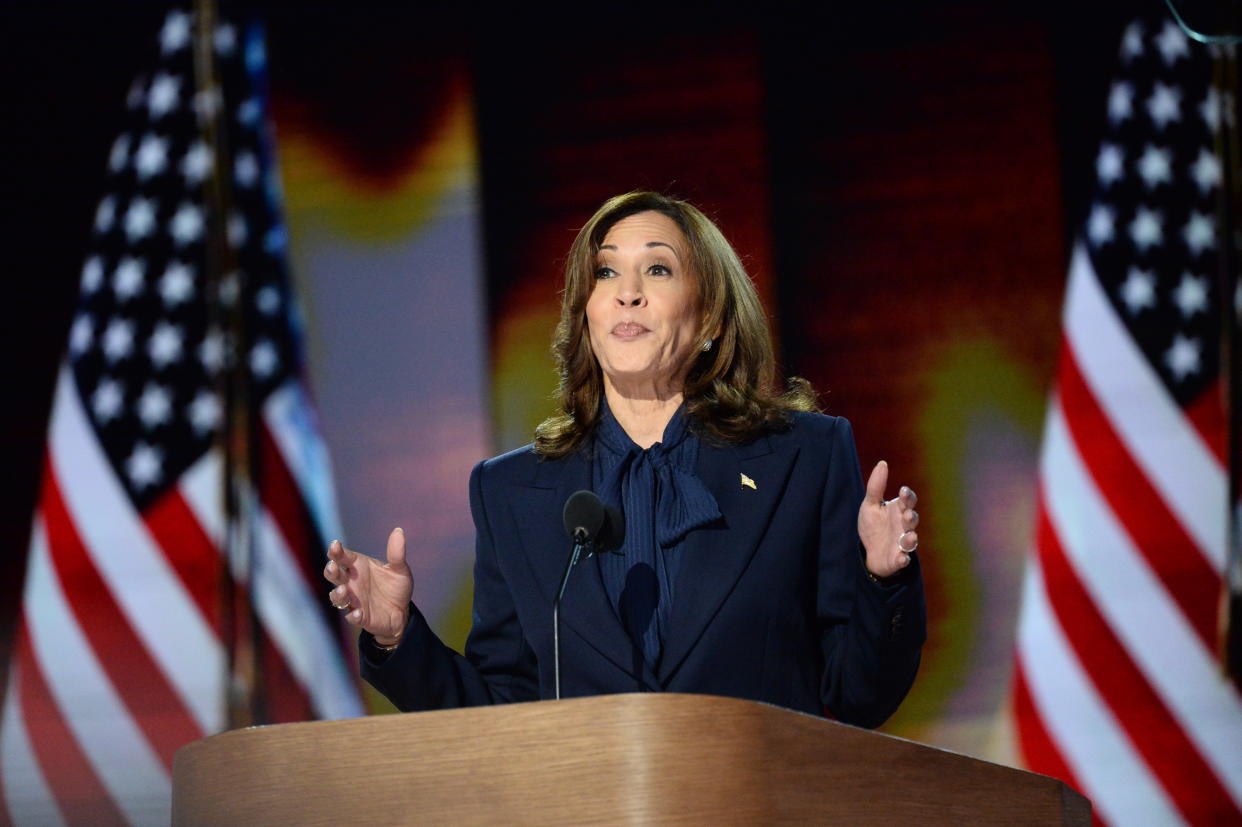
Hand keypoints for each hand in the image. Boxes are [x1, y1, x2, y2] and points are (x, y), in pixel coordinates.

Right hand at [323, 528, 412, 644]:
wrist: (402, 612)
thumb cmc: (396, 587)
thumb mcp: (400, 569)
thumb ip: (396, 553)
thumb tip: (398, 531)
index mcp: (358, 566)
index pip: (342, 556)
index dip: (336, 551)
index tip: (335, 545)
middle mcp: (351, 582)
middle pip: (334, 575)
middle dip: (331, 570)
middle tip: (333, 566)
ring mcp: (353, 600)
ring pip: (337, 597)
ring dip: (337, 594)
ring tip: (343, 590)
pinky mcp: (360, 617)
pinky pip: (352, 617)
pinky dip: (353, 615)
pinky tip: (358, 613)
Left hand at [857, 460, 919, 579]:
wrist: (868, 551)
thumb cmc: (873, 525)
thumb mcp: (870, 504)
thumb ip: (876, 486)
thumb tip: (882, 463)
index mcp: (898, 510)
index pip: (909, 501)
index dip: (908, 496)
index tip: (903, 491)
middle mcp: (903, 526)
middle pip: (912, 520)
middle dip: (911, 517)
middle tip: (907, 514)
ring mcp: (902, 543)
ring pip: (911, 540)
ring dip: (910, 538)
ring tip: (908, 536)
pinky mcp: (897, 558)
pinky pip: (903, 559)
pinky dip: (903, 559)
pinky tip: (902, 558)